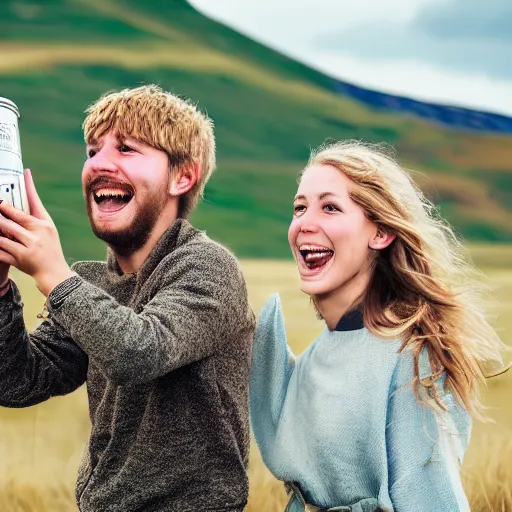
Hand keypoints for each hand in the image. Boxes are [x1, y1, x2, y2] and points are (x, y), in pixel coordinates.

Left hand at [0, 169, 73, 295]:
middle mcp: (38, 235)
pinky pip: (0, 250)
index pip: (34, 202)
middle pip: (13, 218)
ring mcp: (28, 248)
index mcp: (45, 225)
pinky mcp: (19, 260)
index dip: (29, 186)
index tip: (25, 172)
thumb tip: (15, 206)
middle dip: (1, 211)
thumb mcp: (48, 232)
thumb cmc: (50, 251)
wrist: (55, 274)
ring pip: (3, 234)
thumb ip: (33, 219)